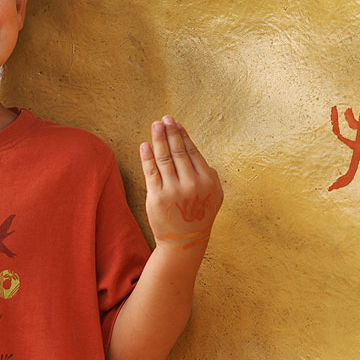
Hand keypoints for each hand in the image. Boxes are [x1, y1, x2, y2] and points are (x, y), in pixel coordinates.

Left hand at [139, 116, 222, 251]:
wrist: (184, 241)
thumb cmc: (199, 216)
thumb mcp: (215, 197)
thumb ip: (213, 176)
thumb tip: (204, 159)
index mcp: (207, 181)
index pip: (193, 152)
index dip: (183, 135)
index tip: (176, 123)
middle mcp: (191, 184)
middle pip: (178, 152)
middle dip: (170, 133)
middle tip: (164, 119)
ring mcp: (174, 190)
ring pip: (164, 159)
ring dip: (159, 139)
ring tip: (155, 125)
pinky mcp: (157, 197)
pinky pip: (151, 172)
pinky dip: (147, 157)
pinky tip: (145, 145)